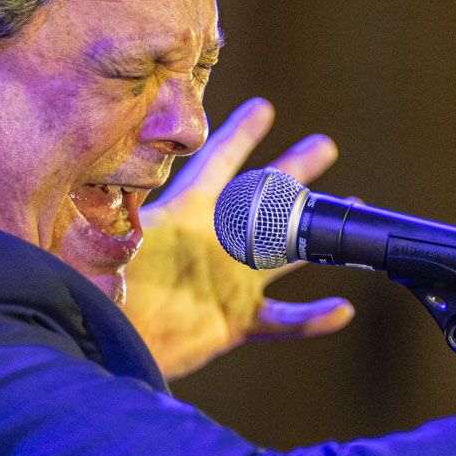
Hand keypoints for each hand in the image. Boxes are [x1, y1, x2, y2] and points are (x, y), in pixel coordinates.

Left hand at [122, 97, 354, 379]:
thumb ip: (122, 222)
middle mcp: (215, 242)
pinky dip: (313, 318)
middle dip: (294, 171)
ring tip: (353, 211)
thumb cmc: (102, 295)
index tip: (264, 108)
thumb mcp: (110, 246)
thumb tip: (116, 199)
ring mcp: (230, 280)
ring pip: (287, 251)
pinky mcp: (236, 321)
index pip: (217, 164)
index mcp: (185, 214)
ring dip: (319, 235)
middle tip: (324, 146)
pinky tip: (341, 310)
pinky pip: (283, 319)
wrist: (110, 347)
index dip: (240, 135)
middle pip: (265, 199)